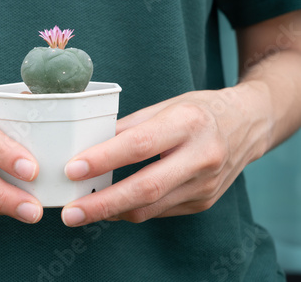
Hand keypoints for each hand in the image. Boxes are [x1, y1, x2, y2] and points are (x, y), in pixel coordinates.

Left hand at [60, 86, 268, 225]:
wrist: (247, 125)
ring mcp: (205, 184)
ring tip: (82, 211)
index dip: (104, 159)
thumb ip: (129, 127)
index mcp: (188, 123)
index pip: (140, 145)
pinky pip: (159, 211)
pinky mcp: (203, 202)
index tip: (72, 169)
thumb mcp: (166, 106)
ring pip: (150, 207)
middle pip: (145, 188)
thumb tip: (89, 146)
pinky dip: (131, 209)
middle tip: (71, 213)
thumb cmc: (199, 110)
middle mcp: (202, 156)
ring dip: (112, 212)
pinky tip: (112, 205)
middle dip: (102, 204)